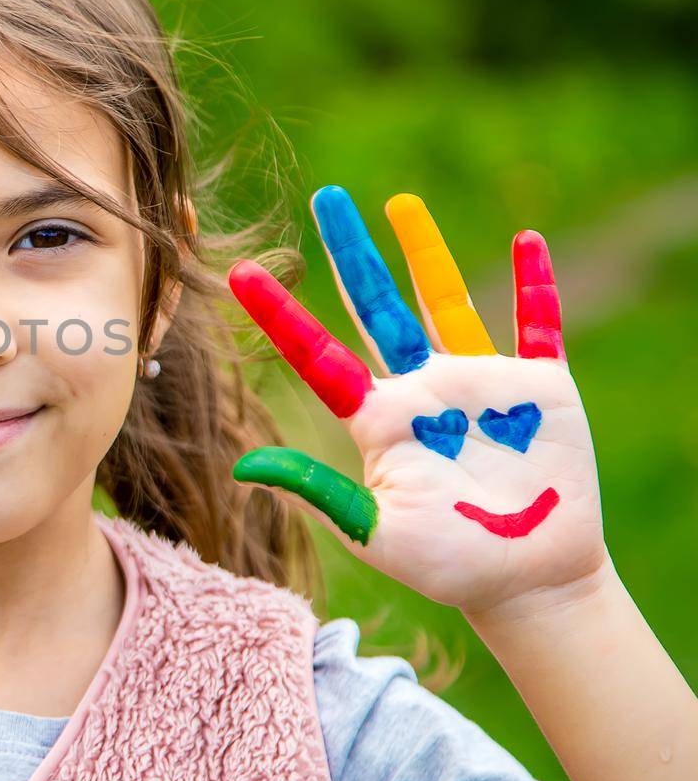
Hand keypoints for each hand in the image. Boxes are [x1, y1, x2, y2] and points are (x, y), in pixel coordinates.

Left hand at [227, 186, 605, 615]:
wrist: (527, 583)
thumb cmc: (448, 566)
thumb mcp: (376, 532)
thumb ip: (318, 493)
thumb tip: (242, 468)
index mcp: (377, 419)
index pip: (317, 354)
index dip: (280, 313)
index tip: (242, 271)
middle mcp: (420, 389)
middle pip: (376, 304)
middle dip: (351, 250)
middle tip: (326, 197)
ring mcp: (478, 383)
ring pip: (446, 300)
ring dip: (426, 251)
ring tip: (398, 203)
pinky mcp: (539, 388)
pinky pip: (537, 324)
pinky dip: (537, 284)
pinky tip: (528, 240)